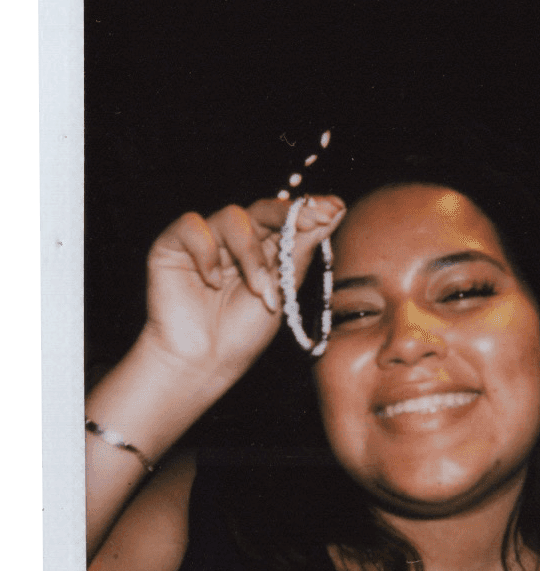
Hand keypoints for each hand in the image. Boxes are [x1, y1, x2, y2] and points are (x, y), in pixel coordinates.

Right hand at [141, 195, 345, 383]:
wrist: (204, 363)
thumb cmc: (243, 332)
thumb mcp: (283, 289)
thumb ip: (303, 248)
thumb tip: (335, 209)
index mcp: (264, 248)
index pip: (286, 217)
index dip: (309, 209)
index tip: (335, 209)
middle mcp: (235, 239)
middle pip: (262, 208)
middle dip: (289, 215)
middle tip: (312, 221)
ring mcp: (205, 240)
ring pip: (233, 217)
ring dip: (251, 254)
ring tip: (259, 290)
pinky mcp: (173, 245)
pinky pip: (192, 226)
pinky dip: (206, 252)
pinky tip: (212, 282)